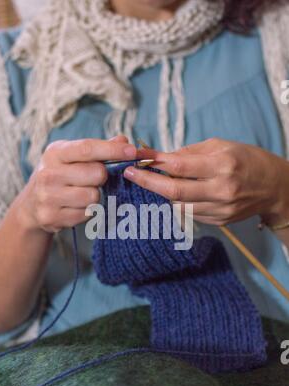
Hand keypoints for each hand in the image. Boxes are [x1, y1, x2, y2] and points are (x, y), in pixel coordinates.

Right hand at [20, 136, 136, 232]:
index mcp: (55, 153)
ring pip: (94, 197)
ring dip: (95, 196)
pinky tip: (75, 207)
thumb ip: (98, 149)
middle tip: (92, 179)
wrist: (31, 204)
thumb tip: (124, 140)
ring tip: (82, 193)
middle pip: (97, 174)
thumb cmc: (60, 175)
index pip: (88, 149)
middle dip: (102, 177)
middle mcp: (49, 174)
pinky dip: (87, 212)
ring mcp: (48, 197)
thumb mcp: (72, 157)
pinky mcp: (51, 217)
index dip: (113, 150)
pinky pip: (87, 214)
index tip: (132, 151)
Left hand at [124, 138, 288, 225]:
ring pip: (179, 206)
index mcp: (222, 165)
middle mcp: (221, 190)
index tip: (135, 160)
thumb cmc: (246, 159)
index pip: (179, 167)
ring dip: (162, 195)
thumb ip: (189, 153)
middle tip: (130, 175)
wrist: (273, 187)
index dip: (153, 164)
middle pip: (174, 192)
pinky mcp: (219, 222)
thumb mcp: (220, 146)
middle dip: (148, 183)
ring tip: (153, 183)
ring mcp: (220, 209)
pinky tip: (176, 194)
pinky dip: (179, 204)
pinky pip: (190, 214)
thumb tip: (160, 158)